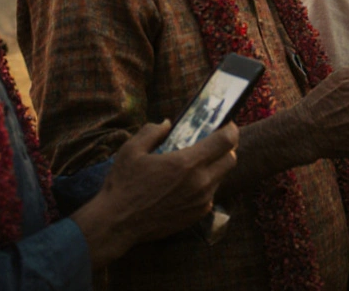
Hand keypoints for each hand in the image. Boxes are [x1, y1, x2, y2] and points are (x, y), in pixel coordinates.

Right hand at [72, 120, 238, 266]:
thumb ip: (151, 131)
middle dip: (226, 148)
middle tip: (213, 142)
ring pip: (222, 177)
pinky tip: (189, 183)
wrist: (117, 224)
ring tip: (198, 162)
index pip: (226, 141)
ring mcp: (201, 201)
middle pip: (231, 159)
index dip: (230, 129)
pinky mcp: (197, 214)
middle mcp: (200, 182)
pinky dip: (206, 185)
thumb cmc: (123, 185)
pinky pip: (212, 194)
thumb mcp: (131, 150)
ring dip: (216, 166)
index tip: (225, 124)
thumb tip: (167, 123)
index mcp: (187, 163)